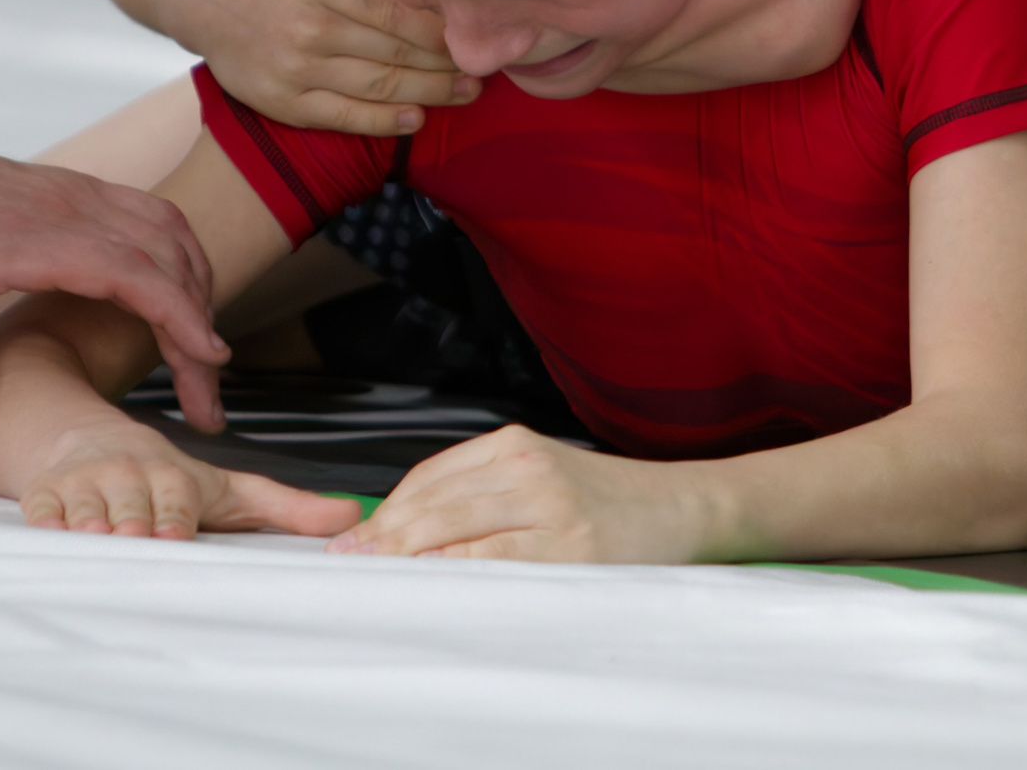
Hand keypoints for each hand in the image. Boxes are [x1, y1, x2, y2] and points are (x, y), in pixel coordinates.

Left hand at [0, 147, 231, 444]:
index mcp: (38, 239)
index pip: (137, 274)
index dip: (181, 317)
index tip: (209, 361)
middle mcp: (70, 206)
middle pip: (167, 256)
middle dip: (198, 322)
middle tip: (205, 391)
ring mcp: (76, 190)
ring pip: (167, 226)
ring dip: (195, 282)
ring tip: (198, 346)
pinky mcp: (73, 188)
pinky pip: (147, 211)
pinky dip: (175, 252)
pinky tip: (171, 289)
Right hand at [21, 414, 361, 541]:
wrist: (85, 439)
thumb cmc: (165, 476)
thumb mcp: (226, 487)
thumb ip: (286, 506)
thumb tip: (353, 516)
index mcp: (171, 475)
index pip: (174, 501)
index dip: (172, 518)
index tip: (172, 536)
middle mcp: (127, 475)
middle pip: (130, 509)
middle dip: (130, 526)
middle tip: (132, 542)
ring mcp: (83, 487)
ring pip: (85, 512)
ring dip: (87, 529)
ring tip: (93, 542)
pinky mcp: (44, 497)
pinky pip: (41, 514)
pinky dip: (45, 527)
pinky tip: (50, 539)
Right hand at [162, 0, 473, 135]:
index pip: (398, 4)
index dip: (445, 19)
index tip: (478, 19)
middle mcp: (305, 23)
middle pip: (399, 48)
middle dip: (450, 58)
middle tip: (488, 58)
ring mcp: (292, 67)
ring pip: (381, 85)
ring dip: (434, 92)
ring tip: (469, 89)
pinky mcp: (279, 100)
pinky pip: (344, 117)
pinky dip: (387, 122)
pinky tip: (418, 116)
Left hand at [325, 425, 708, 563]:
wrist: (681, 506)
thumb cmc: (605, 500)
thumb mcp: (540, 476)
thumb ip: (483, 493)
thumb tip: (404, 530)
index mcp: (513, 444)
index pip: (429, 478)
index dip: (384, 513)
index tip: (348, 543)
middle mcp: (526, 465)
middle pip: (434, 503)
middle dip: (383, 537)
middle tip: (344, 565)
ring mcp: (549, 503)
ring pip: (456, 528)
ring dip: (406, 555)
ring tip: (372, 577)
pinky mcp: (570, 543)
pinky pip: (496, 559)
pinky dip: (455, 571)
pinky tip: (430, 582)